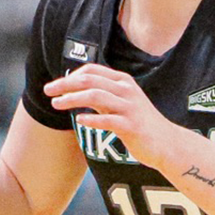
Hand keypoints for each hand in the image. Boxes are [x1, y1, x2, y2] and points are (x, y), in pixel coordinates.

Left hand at [43, 63, 174, 168]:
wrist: (167, 143)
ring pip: (95, 96)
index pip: (91, 70)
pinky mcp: (131, 126)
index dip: (70, 76)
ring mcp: (130, 107)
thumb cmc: (141, 123)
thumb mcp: (122, 103)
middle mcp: (126, 90)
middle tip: (47, 91)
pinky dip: (91, 119)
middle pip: (90, 80)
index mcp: (123, 82)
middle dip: (65, 84)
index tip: (55, 86)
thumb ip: (102, 95)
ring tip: (56, 104)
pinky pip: (108, 120)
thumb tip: (76, 89)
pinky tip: (78, 120)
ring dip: (72, 99)